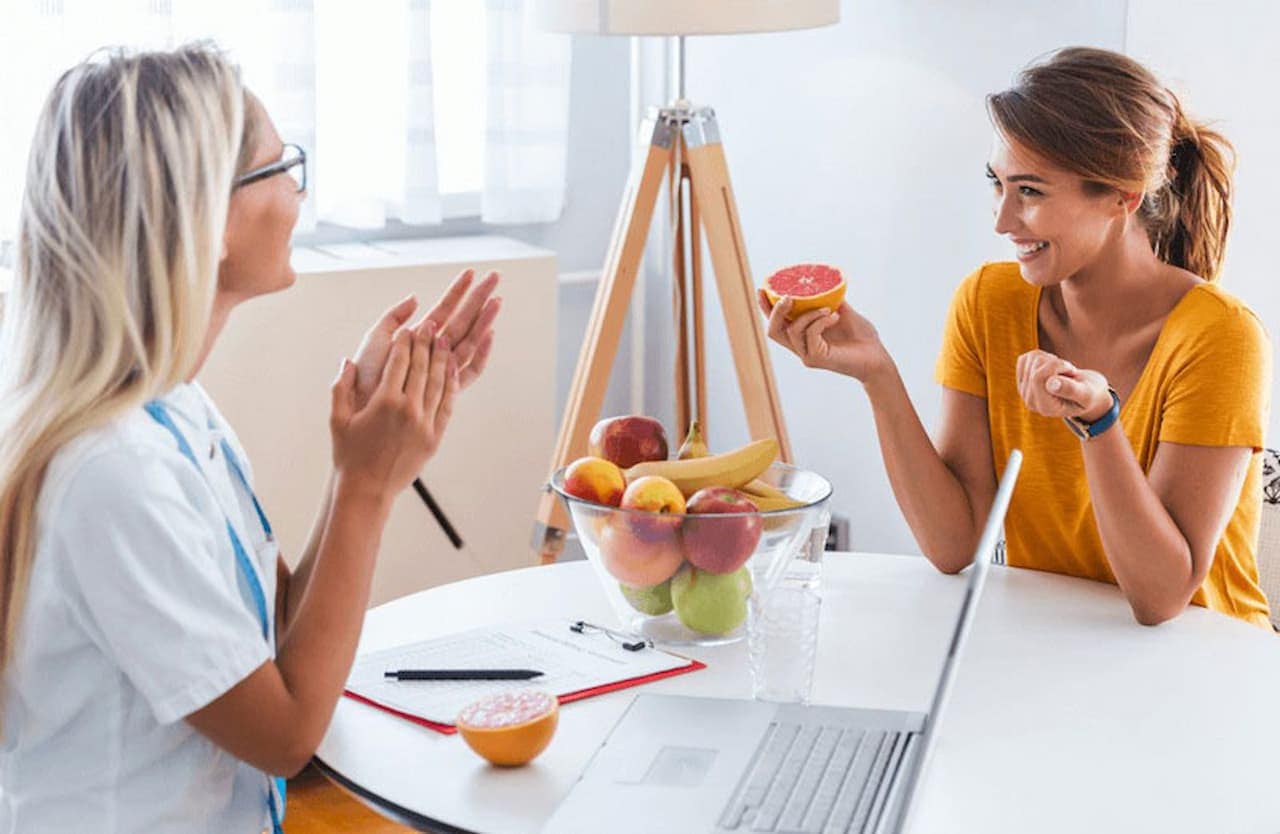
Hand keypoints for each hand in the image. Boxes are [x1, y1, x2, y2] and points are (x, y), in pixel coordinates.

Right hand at [329, 326, 459, 496]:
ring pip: (439, 383)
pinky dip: (450, 385)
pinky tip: (451, 371)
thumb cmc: (349, 455)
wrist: (368, 490)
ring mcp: (425, 424)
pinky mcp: (435, 437)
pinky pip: (447, 405)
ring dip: (442, 359)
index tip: (409, 328)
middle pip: (422, 368)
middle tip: (432, 325)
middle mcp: (408, 410)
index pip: (399, 362)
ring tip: (445, 341)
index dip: (405, 342)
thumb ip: (342, 387)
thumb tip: (348, 361)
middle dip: (427, 343)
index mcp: (384, 402)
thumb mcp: (338, 420)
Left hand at [351, 269, 501, 408]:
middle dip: (479, 299)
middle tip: (495, 277)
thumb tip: (415, 297)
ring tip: (497, 300)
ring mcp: (441, 368)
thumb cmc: (366, 375)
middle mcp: (433, 351)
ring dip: (484, 319)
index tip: (469, 272)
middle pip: (463, 320)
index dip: (457, 291)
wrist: (362, 403)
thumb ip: (394, 317)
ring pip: (470, 339)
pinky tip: (489, 334)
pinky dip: (481, 353)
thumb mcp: (376, 338)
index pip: (444, 309)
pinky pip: (470, 370)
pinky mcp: (446, 387)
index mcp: (418, 337)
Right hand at [757, 291, 892, 382]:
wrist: (878, 358)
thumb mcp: (842, 312)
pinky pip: (810, 335)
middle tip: (788, 296)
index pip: (777, 323)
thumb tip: (821, 282)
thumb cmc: (862, 338)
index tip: (762, 288)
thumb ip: (829, 300)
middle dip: (775, 311)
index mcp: (803, 336)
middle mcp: (801, 347)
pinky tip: (834, 316)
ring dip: (807, 314)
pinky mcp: (817, 359)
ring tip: (827, 308)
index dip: (765, 308)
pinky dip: (820, 321)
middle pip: (773, 331)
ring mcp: (807, 355)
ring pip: (791, 331)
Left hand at [1015, 350, 1112, 421]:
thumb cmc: (1089, 393)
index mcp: (1045, 407)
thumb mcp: (1086, 393)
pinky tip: (1053, 369)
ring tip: (1063, 373)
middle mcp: (1030, 400)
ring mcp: (1024, 389)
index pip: (1037, 377)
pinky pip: (1028, 357)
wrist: (1086, 393)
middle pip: (1036, 365)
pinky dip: (1044, 357)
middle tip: (1069, 374)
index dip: (1057, 366)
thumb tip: (1050, 383)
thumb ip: (1071, 390)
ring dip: (1052, 360)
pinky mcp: (1022, 378)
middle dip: (1056, 363)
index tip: (1072, 372)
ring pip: (1032, 358)